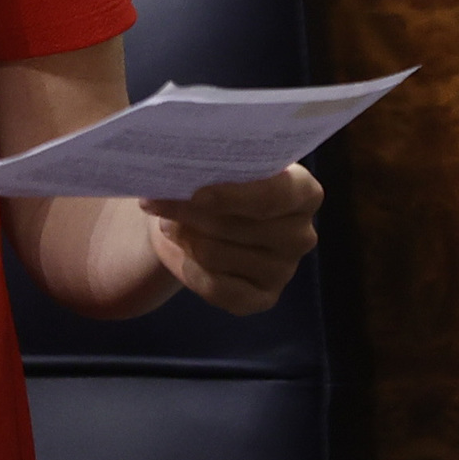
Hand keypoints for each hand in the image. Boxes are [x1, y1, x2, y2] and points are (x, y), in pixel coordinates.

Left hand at [145, 164, 323, 314]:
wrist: (202, 220)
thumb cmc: (216, 181)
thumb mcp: (218, 164)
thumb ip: (211, 162)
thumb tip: (174, 163)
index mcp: (304, 192)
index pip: (273, 195)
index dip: (232, 196)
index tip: (195, 193)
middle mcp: (301, 234)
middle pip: (237, 226)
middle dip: (190, 213)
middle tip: (154, 201)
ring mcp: (284, 270)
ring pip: (217, 255)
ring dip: (184, 237)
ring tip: (167, 222)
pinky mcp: (263, 298)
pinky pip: (215, 288)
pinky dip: (188, 269)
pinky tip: (178, 251)